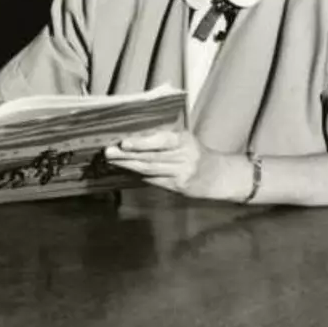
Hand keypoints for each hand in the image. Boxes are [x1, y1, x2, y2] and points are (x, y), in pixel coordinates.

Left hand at [104, 126, 247, 201]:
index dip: (142, 143)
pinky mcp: (179, 187)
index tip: (124, 142)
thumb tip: (134, 138)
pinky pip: (155, 181)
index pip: (161, 141)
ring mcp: (182, 174)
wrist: (219, 176)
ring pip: (150, 170)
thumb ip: (165, 139)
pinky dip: (139, 176)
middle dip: (127, 155)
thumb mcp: (186, 141)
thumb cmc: (197, 154)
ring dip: (128, 166)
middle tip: (108, 152)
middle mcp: (185, 157)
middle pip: (152, 157)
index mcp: (185, 141)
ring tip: (112, 161)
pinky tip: (126, 172)